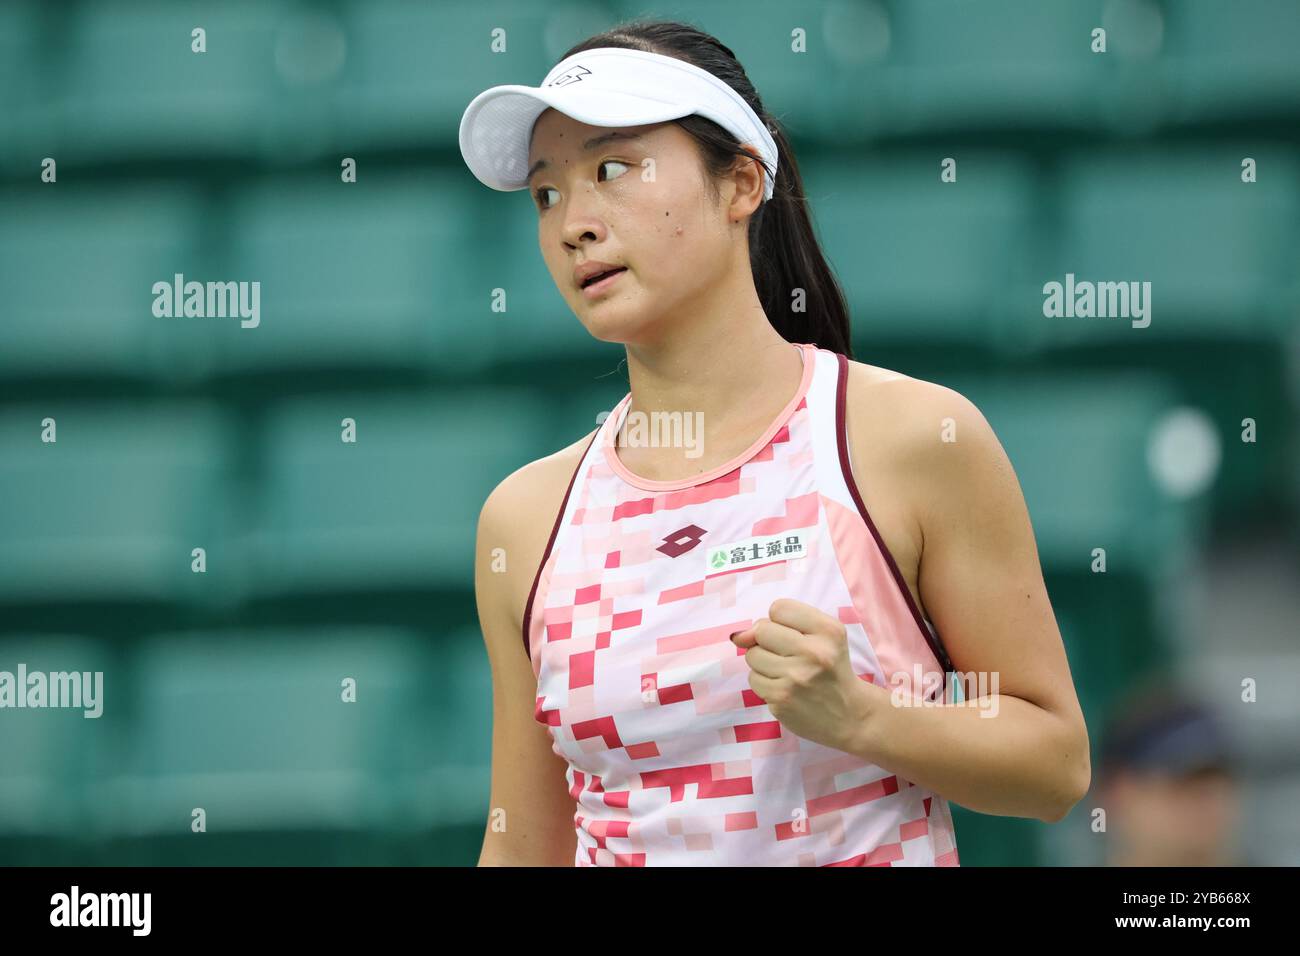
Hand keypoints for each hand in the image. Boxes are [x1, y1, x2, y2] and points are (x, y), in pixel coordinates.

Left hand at [730, 597, 874, 754]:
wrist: (850, 715)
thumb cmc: (831, 668)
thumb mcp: (822, 636)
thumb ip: (781, 624)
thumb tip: (737, 636)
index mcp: (828, 630)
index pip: (779, 608)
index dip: (780, 621)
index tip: (794, 635)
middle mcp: (813, 652)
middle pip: (761, 630)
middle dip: (767, 641)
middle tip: (787, 655)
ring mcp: (796, 678)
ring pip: (752, 655)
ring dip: (763, 663)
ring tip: (787, 672)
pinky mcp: (781, 699)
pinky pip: (753, 679)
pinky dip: (764, 683)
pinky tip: (784, 688)